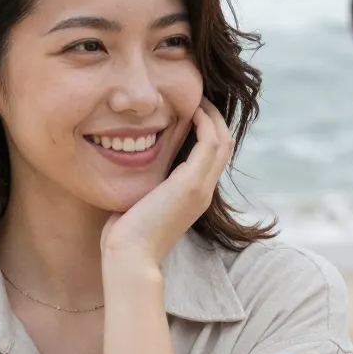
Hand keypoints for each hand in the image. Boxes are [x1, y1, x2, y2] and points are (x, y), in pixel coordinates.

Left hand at [100, 100, 233, 271]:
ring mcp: (201, 188)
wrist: (130, 255)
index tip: (191, 111)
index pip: (213, 156)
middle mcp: (204, 191)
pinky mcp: (192, 184)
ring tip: (198, 98)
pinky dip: (205, 123)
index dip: (208, 130)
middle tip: (198, 98)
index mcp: (195, 196)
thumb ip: (148, 183)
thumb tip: (133, 164)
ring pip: (222, 141)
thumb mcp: (142, 201)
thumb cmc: (127, 233)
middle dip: (214, 118)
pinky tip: (192, 110)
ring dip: (212, 116)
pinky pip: (210, 144)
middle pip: (225, 145)